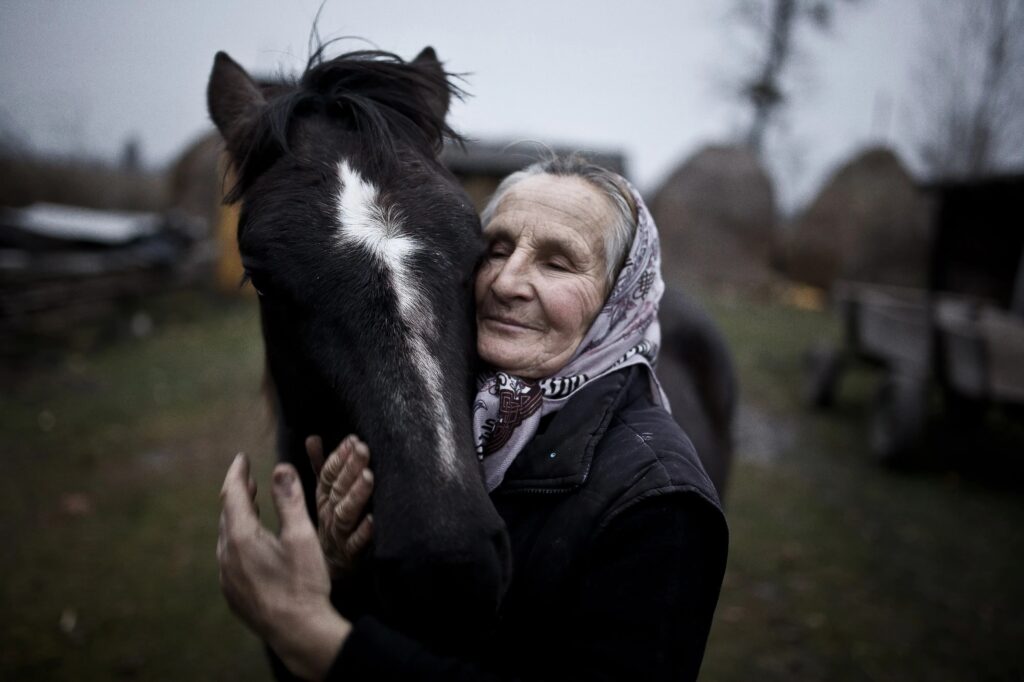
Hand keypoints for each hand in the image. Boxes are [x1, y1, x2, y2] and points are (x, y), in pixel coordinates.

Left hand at [217, 453, 349, 680]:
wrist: (298, 632)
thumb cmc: (303, 583)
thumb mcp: (301, 535)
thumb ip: (290, 499)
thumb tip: (282, 467)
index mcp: (241, 538)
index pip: (233, 495)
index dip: (237, 473)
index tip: (241, 457)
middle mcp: (227, 556)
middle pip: (227, 515)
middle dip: (238, 493)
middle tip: (248, 478)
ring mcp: (228, 577)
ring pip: (227, 537)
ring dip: (238, 517)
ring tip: (251, 505)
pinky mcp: (234, 593)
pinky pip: (229, 557)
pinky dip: (238, 540)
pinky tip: (252, 544)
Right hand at [306, 435, 374, 578]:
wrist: (326, 572)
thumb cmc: (328, 526)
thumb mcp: (323, 496)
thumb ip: (321, 467)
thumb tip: (312, 438)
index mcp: (324, 499)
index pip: (328, 475)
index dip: (339, 457)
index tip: (352, 440)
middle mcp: (329, 515)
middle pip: (338, 490)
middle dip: (350, 468)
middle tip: (363, 449)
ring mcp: (339, 535)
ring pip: (345, 513)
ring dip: (356, 495)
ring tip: (369, 477)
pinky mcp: (350, 556)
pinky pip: (356, 544)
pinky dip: (364, 533)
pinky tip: (374, 520)